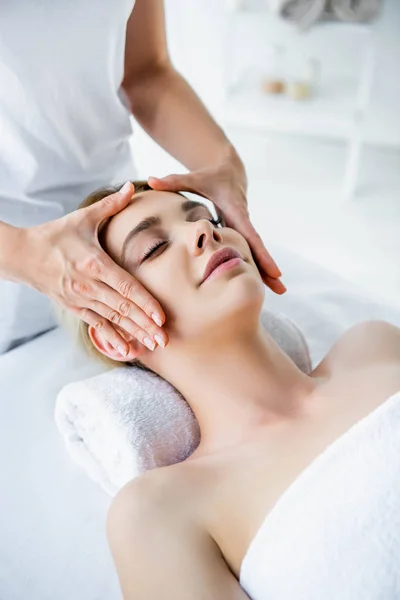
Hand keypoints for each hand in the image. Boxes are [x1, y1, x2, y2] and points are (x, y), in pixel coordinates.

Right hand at [21, 182, 167, 355]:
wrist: (23, 255)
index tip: (162, 316)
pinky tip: (127, 351)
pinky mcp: (74, 307)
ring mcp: (80, 299)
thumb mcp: (82, 218)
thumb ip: (110, 204)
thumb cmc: (56, 234)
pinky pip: (97, 326)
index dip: (145, 303)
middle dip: (146, 325)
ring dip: (135, 334)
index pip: (126, 287)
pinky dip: (113, 339)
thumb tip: (131, 186)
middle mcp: (88, 285)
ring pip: (113, 320)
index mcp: (94, 263)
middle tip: (166, 339)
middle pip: (123, 308)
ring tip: (154, 345)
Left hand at [148, 150, 285, 294]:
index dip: (260, 252)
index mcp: (235, 210)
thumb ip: (173, 181)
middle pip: (257, 248)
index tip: (274, 270)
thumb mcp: (193, 178)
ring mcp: (243, 227)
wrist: (228, 169)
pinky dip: (255, 265)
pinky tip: (261, 282)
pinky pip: (248, 251)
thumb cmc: (210, 175)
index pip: (249, 234)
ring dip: (265, 270)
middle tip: (281, 288)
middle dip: (269, 267)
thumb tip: (151, 181)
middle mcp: (243, 220)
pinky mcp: (240, 232)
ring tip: (278, 291)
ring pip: (254, 251)